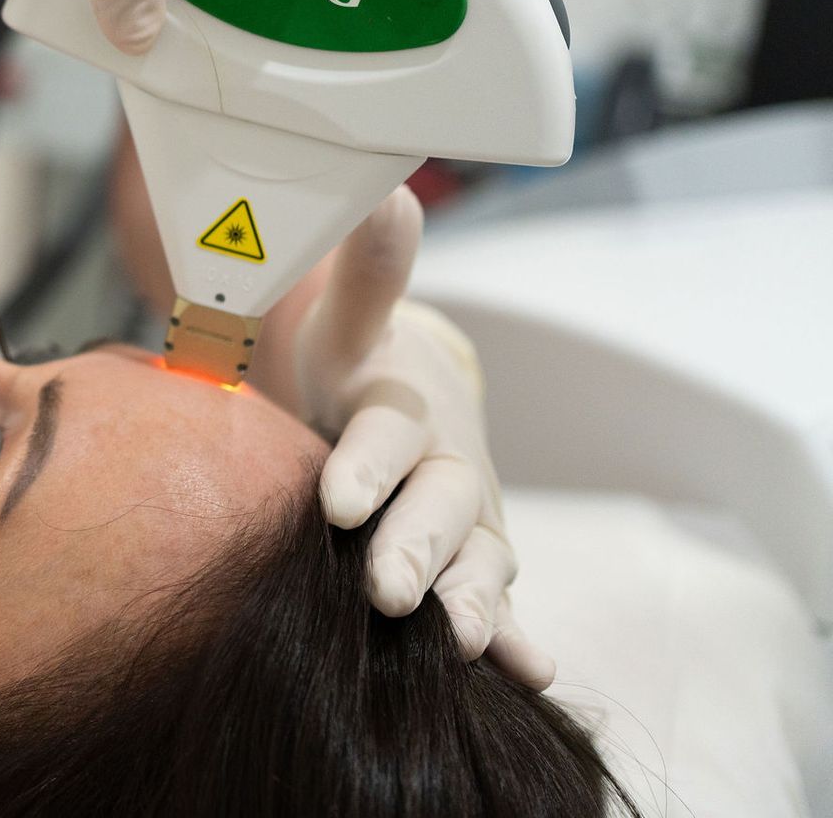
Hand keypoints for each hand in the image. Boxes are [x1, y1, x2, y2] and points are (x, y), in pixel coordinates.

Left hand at [261, 187, 552, 687]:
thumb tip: (389, 194)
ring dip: (470, 601)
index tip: (339, 501)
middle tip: (387, 592)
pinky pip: (499, 604)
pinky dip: (515, 638)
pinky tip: (529, 672)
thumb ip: (365, 272)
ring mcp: (469, 519)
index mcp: (404, 405)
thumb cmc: (355, 364)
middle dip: (415, 549)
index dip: (366, 465)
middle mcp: (448, 465)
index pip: (386, 434)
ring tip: (457, 636)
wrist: (404, 398)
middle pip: (437, 508)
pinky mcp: (474, 563)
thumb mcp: (347, 324)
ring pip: (477, 563)